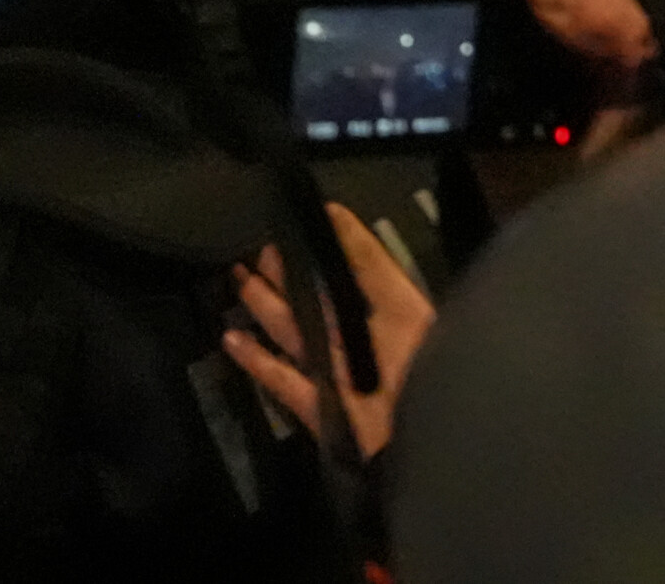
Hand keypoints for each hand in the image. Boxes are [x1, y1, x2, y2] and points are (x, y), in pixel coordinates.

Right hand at [222, 202, 434, 460]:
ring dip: (266, 306)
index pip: (362, 270)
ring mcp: (341, 377)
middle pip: (319, 301)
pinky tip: (232, 337)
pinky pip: (284, 381)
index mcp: (396, 318)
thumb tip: (334, 214)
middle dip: (289, 273)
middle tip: (256, 245)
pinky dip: (257, 361)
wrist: (433, 450)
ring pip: (296, 334)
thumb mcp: (404, 308)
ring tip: (237, 277)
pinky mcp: (322, 410)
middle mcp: (367, 344)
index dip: (336, 243)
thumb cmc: (426, 371)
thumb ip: (370, 263)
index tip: (304, 216)